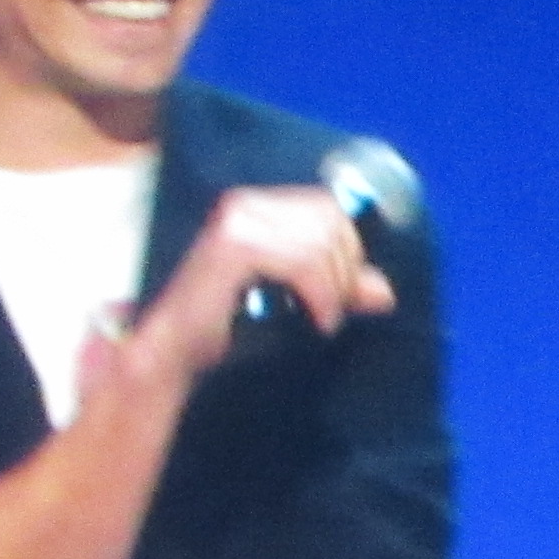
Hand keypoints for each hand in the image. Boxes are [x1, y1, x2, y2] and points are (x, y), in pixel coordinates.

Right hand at [136, 183, 397, 373]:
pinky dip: (321, 295)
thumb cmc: (229, 329)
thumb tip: (384, 291)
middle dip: (345, 268)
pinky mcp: (233, 247)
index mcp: (256, 206)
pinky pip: (303, 261)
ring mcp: (236, 221)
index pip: (327, 207)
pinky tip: (316, 321)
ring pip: (319, 241)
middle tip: (334, 311)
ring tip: (322, 320)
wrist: (174, 355)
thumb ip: (337, 289)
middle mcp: (245, 203)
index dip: (348, 249)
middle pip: (329, 219)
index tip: (342, 295)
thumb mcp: (296, 304)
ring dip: (334, 287)